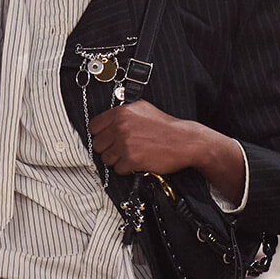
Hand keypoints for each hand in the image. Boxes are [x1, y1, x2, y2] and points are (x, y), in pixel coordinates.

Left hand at [88, 100, 244, 203]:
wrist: (185, 141)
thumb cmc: (166, 127)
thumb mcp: (143, 109)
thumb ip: (123, 113)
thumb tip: (107, 120)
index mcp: (121, 113)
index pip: (94, 126)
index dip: (100, 135)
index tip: (107, 139)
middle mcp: (120, 126)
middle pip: (98, 145)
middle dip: (108, 149)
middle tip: (121, 149)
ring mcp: (125, 143)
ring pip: (106, 159)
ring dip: (117, 160)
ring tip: (131, 155)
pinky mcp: (131, 159)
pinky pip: (118, 169)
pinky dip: (126, 169)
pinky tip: (137, 162)